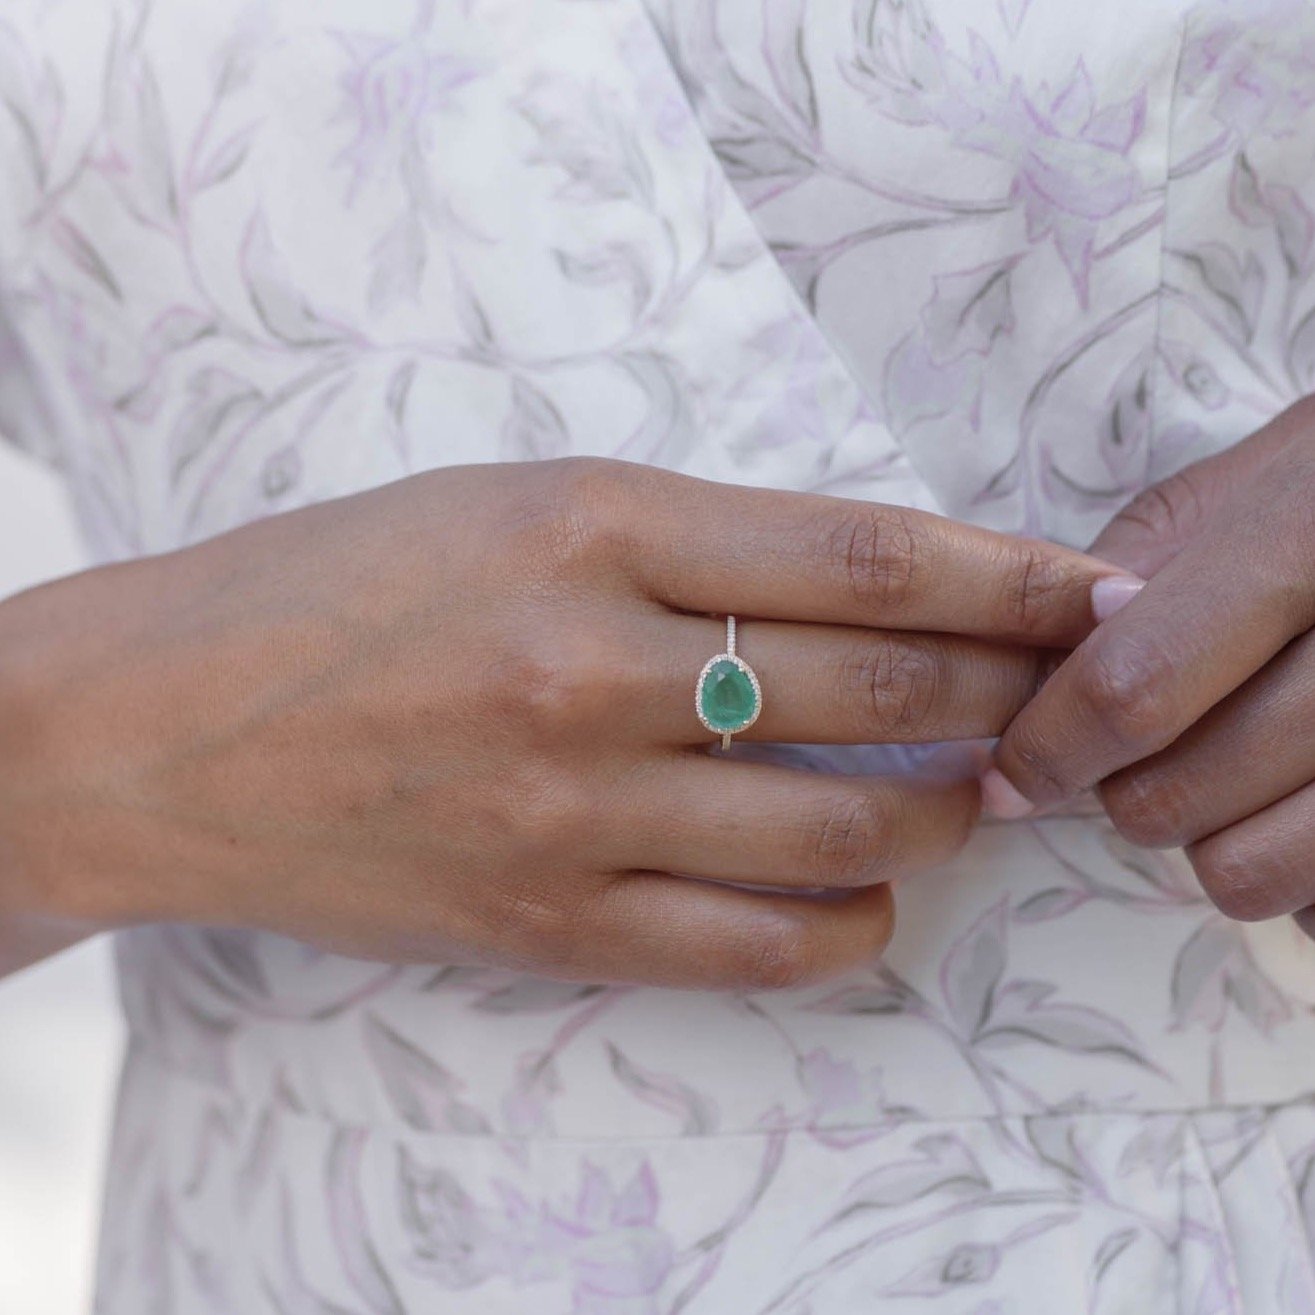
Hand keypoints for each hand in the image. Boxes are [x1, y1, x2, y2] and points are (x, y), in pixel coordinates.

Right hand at [0, 458, 1121, 987]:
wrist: (161, 730)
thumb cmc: (336, 588)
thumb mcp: (515, 505)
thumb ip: (688, 544)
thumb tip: (861, 589)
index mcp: (587, 524)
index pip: (858, 554)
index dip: (1004, 576)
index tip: (1086, 589)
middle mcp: (588, 665)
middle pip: (878, 691)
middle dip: (1004, 692)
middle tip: (1057, 693)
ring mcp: (568, 807)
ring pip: (840, 831)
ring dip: (947, 812)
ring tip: (975, 791)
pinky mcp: (543, 921)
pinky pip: (753, 947)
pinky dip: (849, 926)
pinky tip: (872, 897)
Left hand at [989, 398, 1314, 933]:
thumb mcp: (1237, 489)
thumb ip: (1127, 574)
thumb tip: (1036, 684)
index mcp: (1306, 540)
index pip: (1133, 688)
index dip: (1048, 746)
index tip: (1013, 770)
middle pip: (1174, 795)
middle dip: (1123, 786)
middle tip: (1151, 742)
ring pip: (1246, 872)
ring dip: (1210, 837)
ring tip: (1240, 769)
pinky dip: (1294, 874)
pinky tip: (1302, 799)